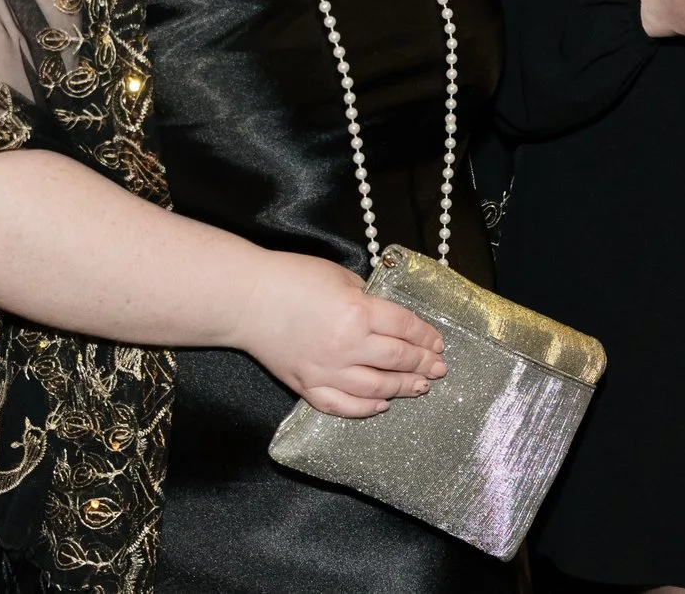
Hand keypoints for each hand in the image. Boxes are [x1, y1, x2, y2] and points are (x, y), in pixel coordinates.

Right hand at [240, 249, 447, 417]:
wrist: (245, 299)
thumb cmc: (291, 278)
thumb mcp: (339, 275)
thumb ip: (366, 296)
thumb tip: (383, 312)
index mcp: (358, 312)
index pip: (404, 328)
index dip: (426, 336)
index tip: (438, 343)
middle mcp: (347, 346)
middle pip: (397, 360)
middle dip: (423, 364)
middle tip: (439, 368)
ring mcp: (326, 370)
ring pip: (375, 388)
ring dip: (402, 388)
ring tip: (420, 387)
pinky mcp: (307, 386)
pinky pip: (342, 405)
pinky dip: (365, 409)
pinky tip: (381, 405)